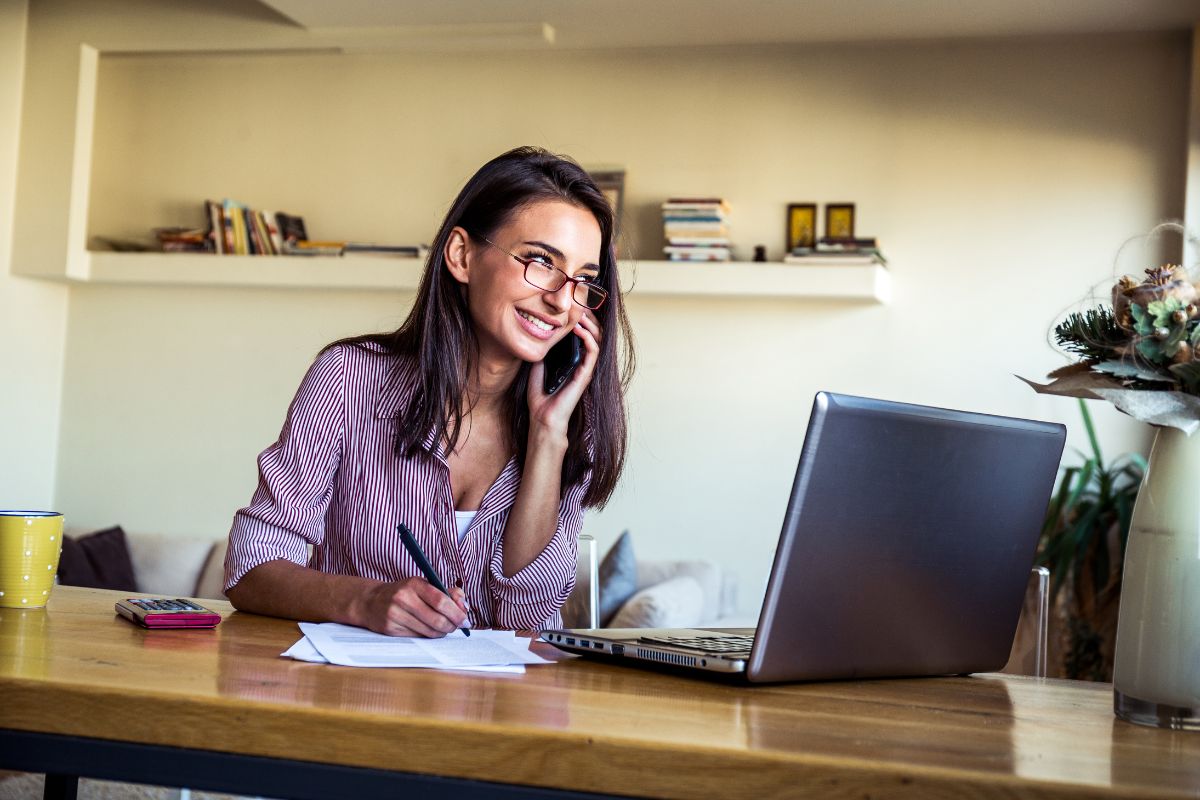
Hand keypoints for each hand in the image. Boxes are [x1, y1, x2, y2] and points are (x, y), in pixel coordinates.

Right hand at [358, 577, 468, 636]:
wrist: (371, 601)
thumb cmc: (403, 592)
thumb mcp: (423, 585)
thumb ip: (446, 592)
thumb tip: (464, 606)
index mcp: (413, 584)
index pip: (441, 601)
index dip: (457, 613)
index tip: (465, 619)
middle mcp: (403, 598)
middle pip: (437, 619)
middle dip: (452, 625)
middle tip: (458, 626)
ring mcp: (395, 615)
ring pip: (429, 631)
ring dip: (442, 632)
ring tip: (445, 628)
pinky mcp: (390, 629)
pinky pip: (418, 637)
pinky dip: (429, 635)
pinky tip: (430, 630)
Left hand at [527, 310, 602, 437]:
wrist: (542, 418)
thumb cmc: (541, 396)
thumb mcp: (538, 366)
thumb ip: (544, 351)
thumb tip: (541, 332)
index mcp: (573, 360)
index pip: (584, 334)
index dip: (582, 318)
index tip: (573, 305)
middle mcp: (583, 363)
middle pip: (593, 333)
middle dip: (588, 317)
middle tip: (579, 303)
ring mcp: (585, 369)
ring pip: (597, 339)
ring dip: (590, 324)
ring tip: (579, 313)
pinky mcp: (585, 375)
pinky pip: (593, 351)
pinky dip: (588, 337)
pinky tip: (578, 328)